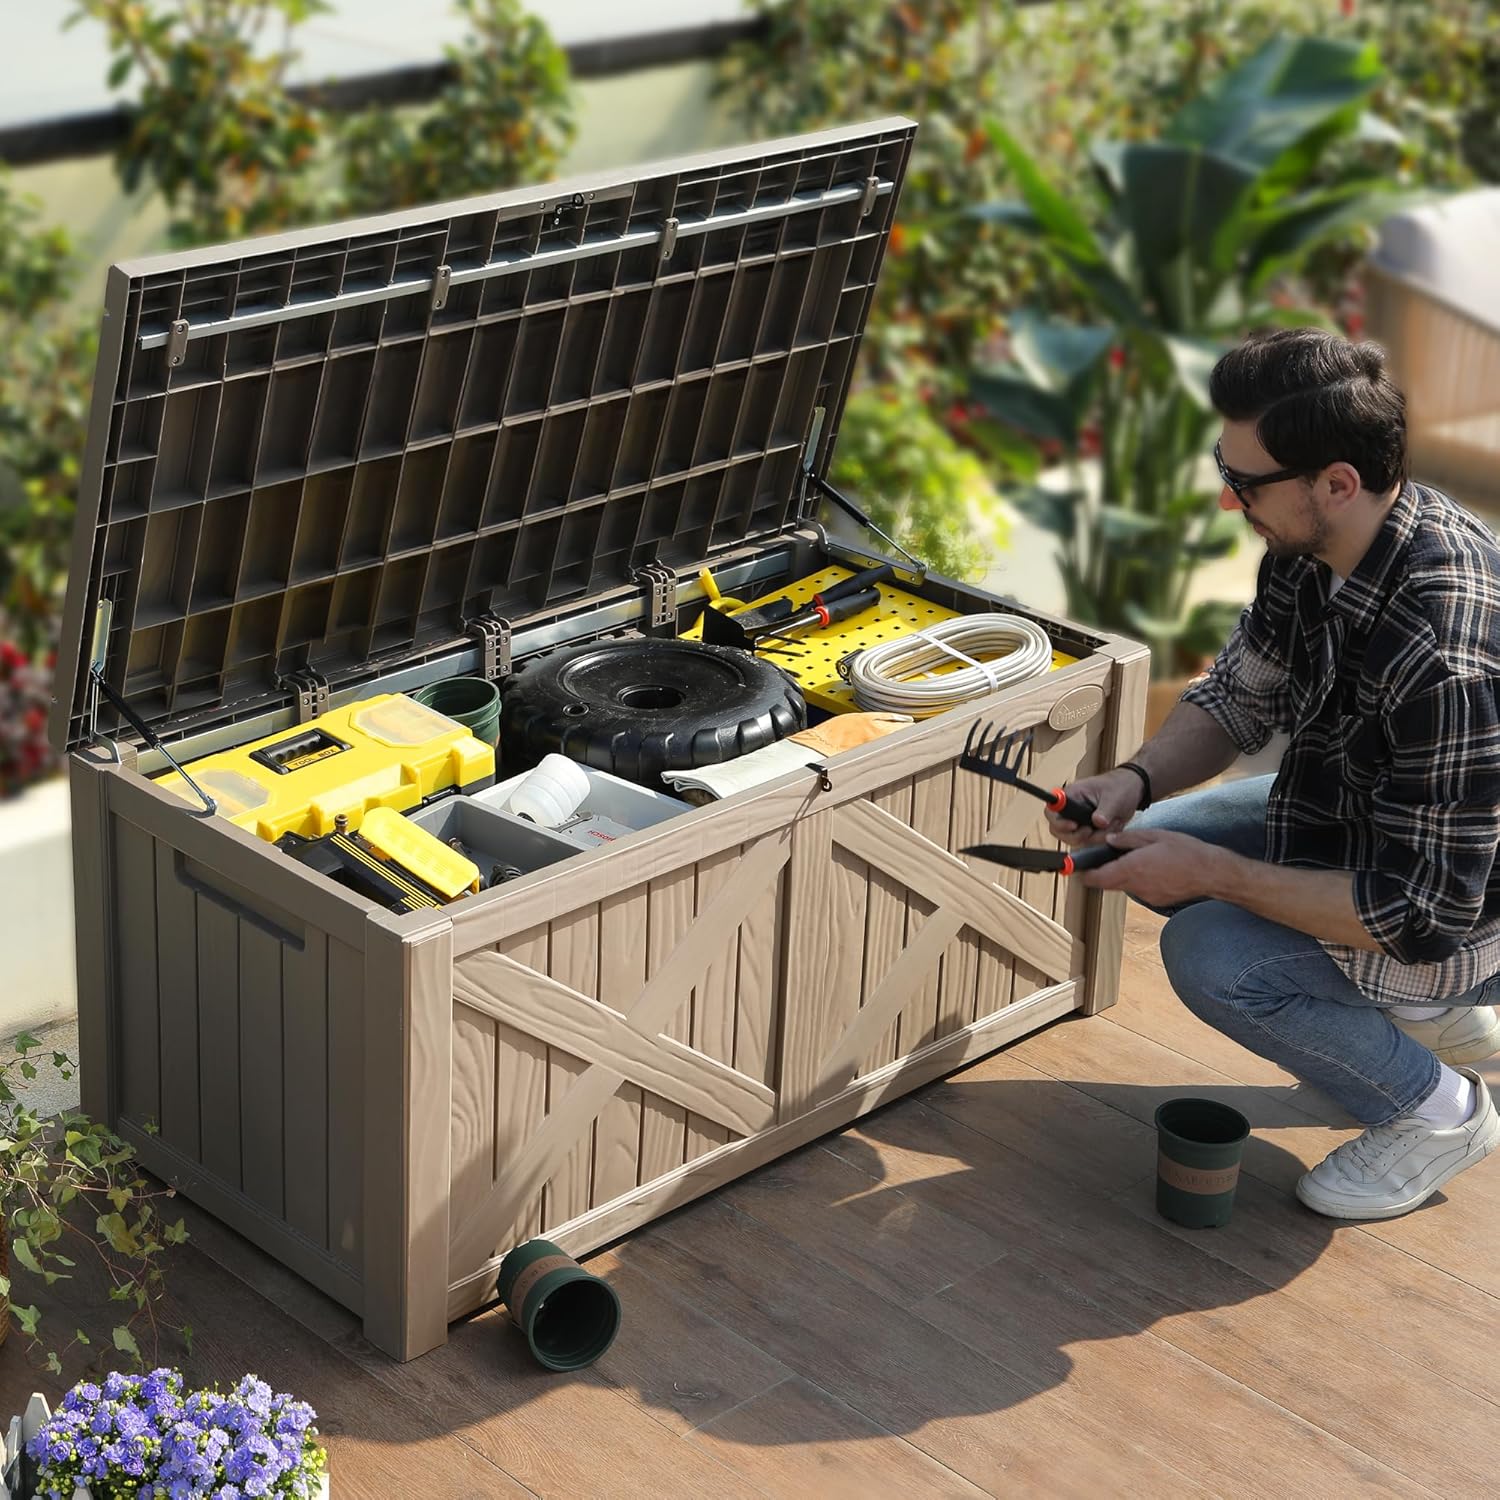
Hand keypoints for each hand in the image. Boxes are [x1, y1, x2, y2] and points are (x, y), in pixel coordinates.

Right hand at [1044, 766, 1146, 846]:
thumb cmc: (1119, 787)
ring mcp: (1078, 821)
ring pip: (1074, 839)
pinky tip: (1113, 827)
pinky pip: (1088, 842)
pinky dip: (1101, 839)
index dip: (1059, 822)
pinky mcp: (1087, 830)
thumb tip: (1097, 822)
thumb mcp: (1114, 797)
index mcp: (1072, 795)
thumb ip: (1105, 810)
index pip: (1052, 811)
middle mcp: (1071, 809)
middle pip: (1058, 830)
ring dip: (1095, 837)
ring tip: (1112, 824)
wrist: (1131, 790)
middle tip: (1093, 830)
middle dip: (1078, 835)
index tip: (1074, 825)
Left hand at [1076, 827, 1232, 904]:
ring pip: (1123, 886)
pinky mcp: (1156, 900)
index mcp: (1131, 868)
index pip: (1096, 878)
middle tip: (1104, 859)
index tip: (1078, 868)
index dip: (1084, 874)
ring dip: (1122, 875)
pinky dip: (1138, 880)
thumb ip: (1127, 838)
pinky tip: (1152, 869)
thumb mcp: (1154, 836)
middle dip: (1102, 873)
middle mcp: (1135, 885)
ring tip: (1135, 859)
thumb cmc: (1185, 851)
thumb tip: (1108, 840)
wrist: (1211, 873)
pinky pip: (1139, 890)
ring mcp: (1146, 895)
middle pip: (1106, 884)